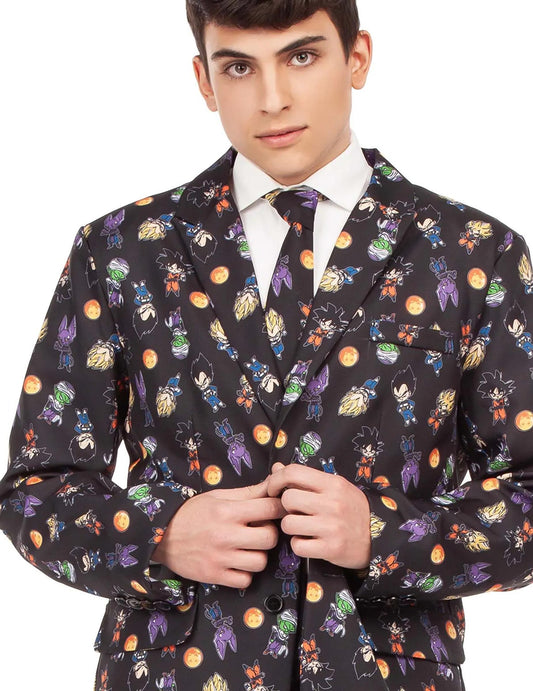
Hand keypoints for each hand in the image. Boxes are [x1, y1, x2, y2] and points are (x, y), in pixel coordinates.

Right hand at [152, 478, 284, 588]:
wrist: (160, 535)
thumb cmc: (192, 512)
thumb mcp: (218, 496)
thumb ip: (249, 492)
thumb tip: (274, 480)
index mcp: (227, 511)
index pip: (270, 508)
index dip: (278, 508)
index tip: (276, 510)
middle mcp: (225, 535)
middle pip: (269, 538)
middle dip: (269, 533)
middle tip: (260, 530)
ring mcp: (220, 558)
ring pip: (260, 562)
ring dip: (258, 554)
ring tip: (248, 547)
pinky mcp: (214, 576)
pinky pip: (245, 580)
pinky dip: (245, 573)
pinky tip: (238, 562)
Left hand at [267, 462, 370, 569]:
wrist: (380, 537)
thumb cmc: (352, 509)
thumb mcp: (335, 487)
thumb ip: (306, 478)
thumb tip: (276, 467)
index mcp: (333, 483)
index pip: (293, 472)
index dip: (276, 479)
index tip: (274, 489)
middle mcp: (332, 503)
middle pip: (288, 499)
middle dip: (286, 507)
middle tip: (295, 512)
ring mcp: (331, 526)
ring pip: (288, 523)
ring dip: (291, 527)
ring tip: (303, 527)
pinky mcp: (330, 548)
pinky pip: (297, 546)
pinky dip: (299, 545)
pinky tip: (309, 541)